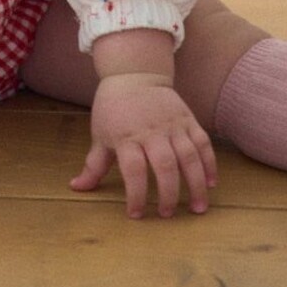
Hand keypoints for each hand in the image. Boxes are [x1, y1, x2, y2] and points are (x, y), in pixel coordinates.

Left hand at [71, 74, 216, 217]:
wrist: (134, 72)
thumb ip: (93, 164)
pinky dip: (209, 163)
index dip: (135, 194)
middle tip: (167, 214)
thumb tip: (76, 187)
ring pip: (189, 156)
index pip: (133, 169)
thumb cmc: (113, 107)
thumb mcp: (100, 134)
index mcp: (127, 136)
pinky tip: (211, 183)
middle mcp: (152, 130)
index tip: (135, 214)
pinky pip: (203, 143)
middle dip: (168, 194)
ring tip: (197, 208)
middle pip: (165, 165)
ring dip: (195, 184)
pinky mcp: (188, 119)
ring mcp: (173, 124)